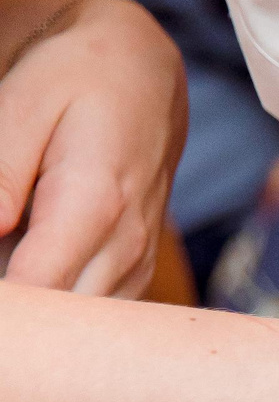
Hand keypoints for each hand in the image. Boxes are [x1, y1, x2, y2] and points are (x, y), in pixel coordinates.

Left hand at [0, 0, 187, 294]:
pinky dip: (62, 311)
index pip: (36, 287)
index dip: (8, 309)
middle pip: (63, 322)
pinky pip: (96, 315)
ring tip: (17, 282)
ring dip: (44, 320)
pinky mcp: (134, 270)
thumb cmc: (75, 79)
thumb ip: (1, 171)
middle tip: (6, 299)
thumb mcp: (23, 103)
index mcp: (96, 203)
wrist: (142, 74)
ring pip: (83, 328)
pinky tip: (30, 275)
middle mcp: (127, 243)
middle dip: (23, 320)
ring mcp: (136, 262)